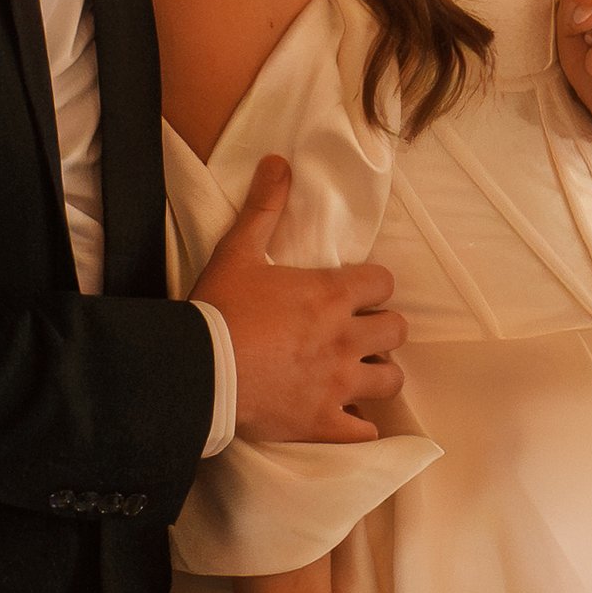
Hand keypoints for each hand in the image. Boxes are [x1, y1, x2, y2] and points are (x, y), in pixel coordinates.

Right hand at [193, 157, 406, 444]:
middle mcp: (346, 338)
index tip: (357, 294)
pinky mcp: (324, 423)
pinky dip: (361, 425)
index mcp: (332, 295)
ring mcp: (339, 384)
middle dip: (381, 329)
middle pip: (396, 330)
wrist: (194, 370)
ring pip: (391, 378)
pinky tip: (348, 418)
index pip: (384, 284)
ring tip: (356, 373)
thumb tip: (279, 162)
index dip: (373, 288)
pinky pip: (365, 430)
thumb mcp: (238, 251)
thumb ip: (264, 207)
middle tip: (357, 334)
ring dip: (378, 374)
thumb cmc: (218, 309)